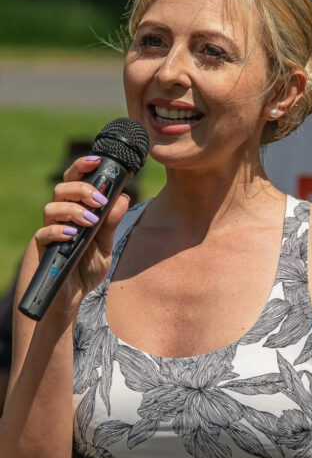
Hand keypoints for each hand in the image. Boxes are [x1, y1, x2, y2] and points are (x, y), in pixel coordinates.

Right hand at [32, 154, 129, 314]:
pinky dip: (59, 231)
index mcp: (76, 211)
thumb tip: (122, 196)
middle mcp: (60, 217)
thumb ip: (111, 223)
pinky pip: (43, 233)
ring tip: (91, 221)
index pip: (74, 180)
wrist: (70, 298)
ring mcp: (49, 231)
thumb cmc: (85, 268)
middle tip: (99, 201)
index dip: (82, 166)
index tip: (98, 160)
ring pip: (51, 207)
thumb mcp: (105, 246)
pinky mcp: (41, 248)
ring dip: (73, 210)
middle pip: (62, 188)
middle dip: (82, 189)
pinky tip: (73, 234)